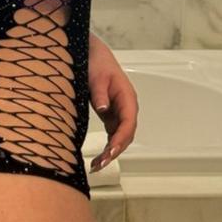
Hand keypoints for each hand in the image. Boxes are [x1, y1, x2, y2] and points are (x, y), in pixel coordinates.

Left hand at [88, 36, 137, 170]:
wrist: (93, 55)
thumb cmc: (97, 63)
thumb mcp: (96, 77)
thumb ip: (100, 93)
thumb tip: (104, 109)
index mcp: (127, 98)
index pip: (128, 123)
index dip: (121, 139)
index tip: (112, 151)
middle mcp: (126, 108)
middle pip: (126, 135)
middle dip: (115, 151)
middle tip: (101, 163)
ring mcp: (119, 113)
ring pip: (120, 138)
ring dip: (111, 153)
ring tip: (97, 166)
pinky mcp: (111, 116)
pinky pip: (112, 136)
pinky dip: (107, 148)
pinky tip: (98, 159)